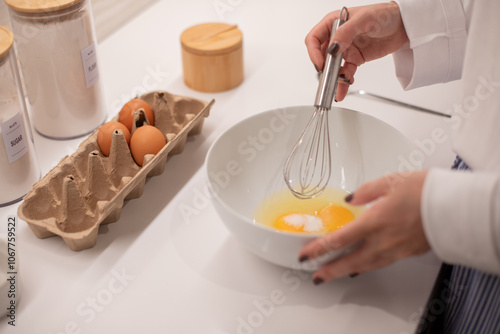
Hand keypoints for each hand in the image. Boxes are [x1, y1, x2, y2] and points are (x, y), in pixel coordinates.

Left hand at [298, 171, 430, 283]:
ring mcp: (394, 250)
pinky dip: (366, 267)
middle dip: (329, 270)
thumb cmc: (425, 191)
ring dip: (345, 271)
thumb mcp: (389, 182)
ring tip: (333, 274)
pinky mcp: (406, 253)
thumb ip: (365, 191)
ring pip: (364, 265)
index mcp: (373, 221)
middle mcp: (381, 240)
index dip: (319, 249)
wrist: (453, 206)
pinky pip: (380, 263)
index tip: (306, 254)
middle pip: (349, 261)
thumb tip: (350, 198)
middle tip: (315, 276)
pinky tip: (361, 267)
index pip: (338, 240)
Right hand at [305, 2, 408, 100]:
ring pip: (333, 67)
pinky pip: (345, 73)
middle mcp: (337, 36)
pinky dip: (343, 83)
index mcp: (334, 22)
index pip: (314, 39)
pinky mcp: (355, 59)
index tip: (320, 64)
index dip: (314, 52)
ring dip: (333, 78)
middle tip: (329, 78)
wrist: (404, 24)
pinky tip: (343, 90)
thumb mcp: (364, 20)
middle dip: (324, 69)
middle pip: (322, 56)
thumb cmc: (385, 14)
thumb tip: (332, 48)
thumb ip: (346, 33)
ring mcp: (346, 49)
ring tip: (338, 85)